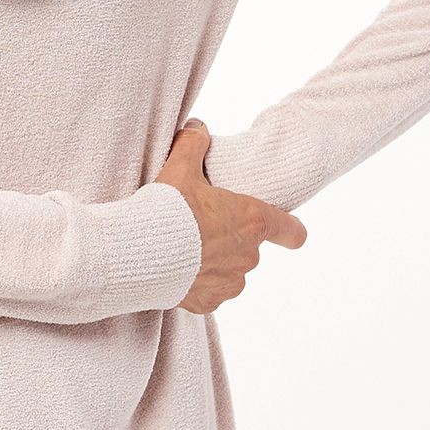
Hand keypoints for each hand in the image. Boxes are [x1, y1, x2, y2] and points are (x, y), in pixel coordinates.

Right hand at [155, 119, 306, 313]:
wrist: (137, 252)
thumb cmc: (165, 209)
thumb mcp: (179, 168)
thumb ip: (193, 144)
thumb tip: (198, 127)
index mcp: (252, 220)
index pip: (292, 231)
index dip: (291, 231)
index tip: (289, 233)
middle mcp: (248, 256)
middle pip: (249, 248)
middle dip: (229, 240)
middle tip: (198, 228)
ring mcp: (229, 282)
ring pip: (229, 272)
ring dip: (214, 263)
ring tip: (183, 251)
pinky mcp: (208, 302)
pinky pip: (208, 292)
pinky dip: (195, 284)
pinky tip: (174, 271)